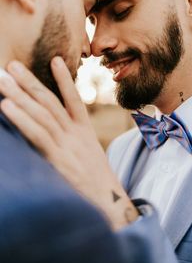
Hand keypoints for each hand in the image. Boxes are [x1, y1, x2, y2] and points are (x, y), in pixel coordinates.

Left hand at [0, 57, 137, 229]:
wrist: (109, 202)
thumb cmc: (96, 180)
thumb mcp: (89, 156)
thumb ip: (73, 141)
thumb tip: (54, 132)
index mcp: (85, 132)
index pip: (74, 100)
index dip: (64, 79)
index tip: (55, 60)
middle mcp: (76, 134)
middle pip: (51, 102)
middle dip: (30, 82)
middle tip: (12, 65)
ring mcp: (67, 145)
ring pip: (42, 114)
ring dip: (21, 95)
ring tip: (3, 80)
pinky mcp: (58, 159)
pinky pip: (37, 135)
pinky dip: (21, 119)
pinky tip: (7, 106)